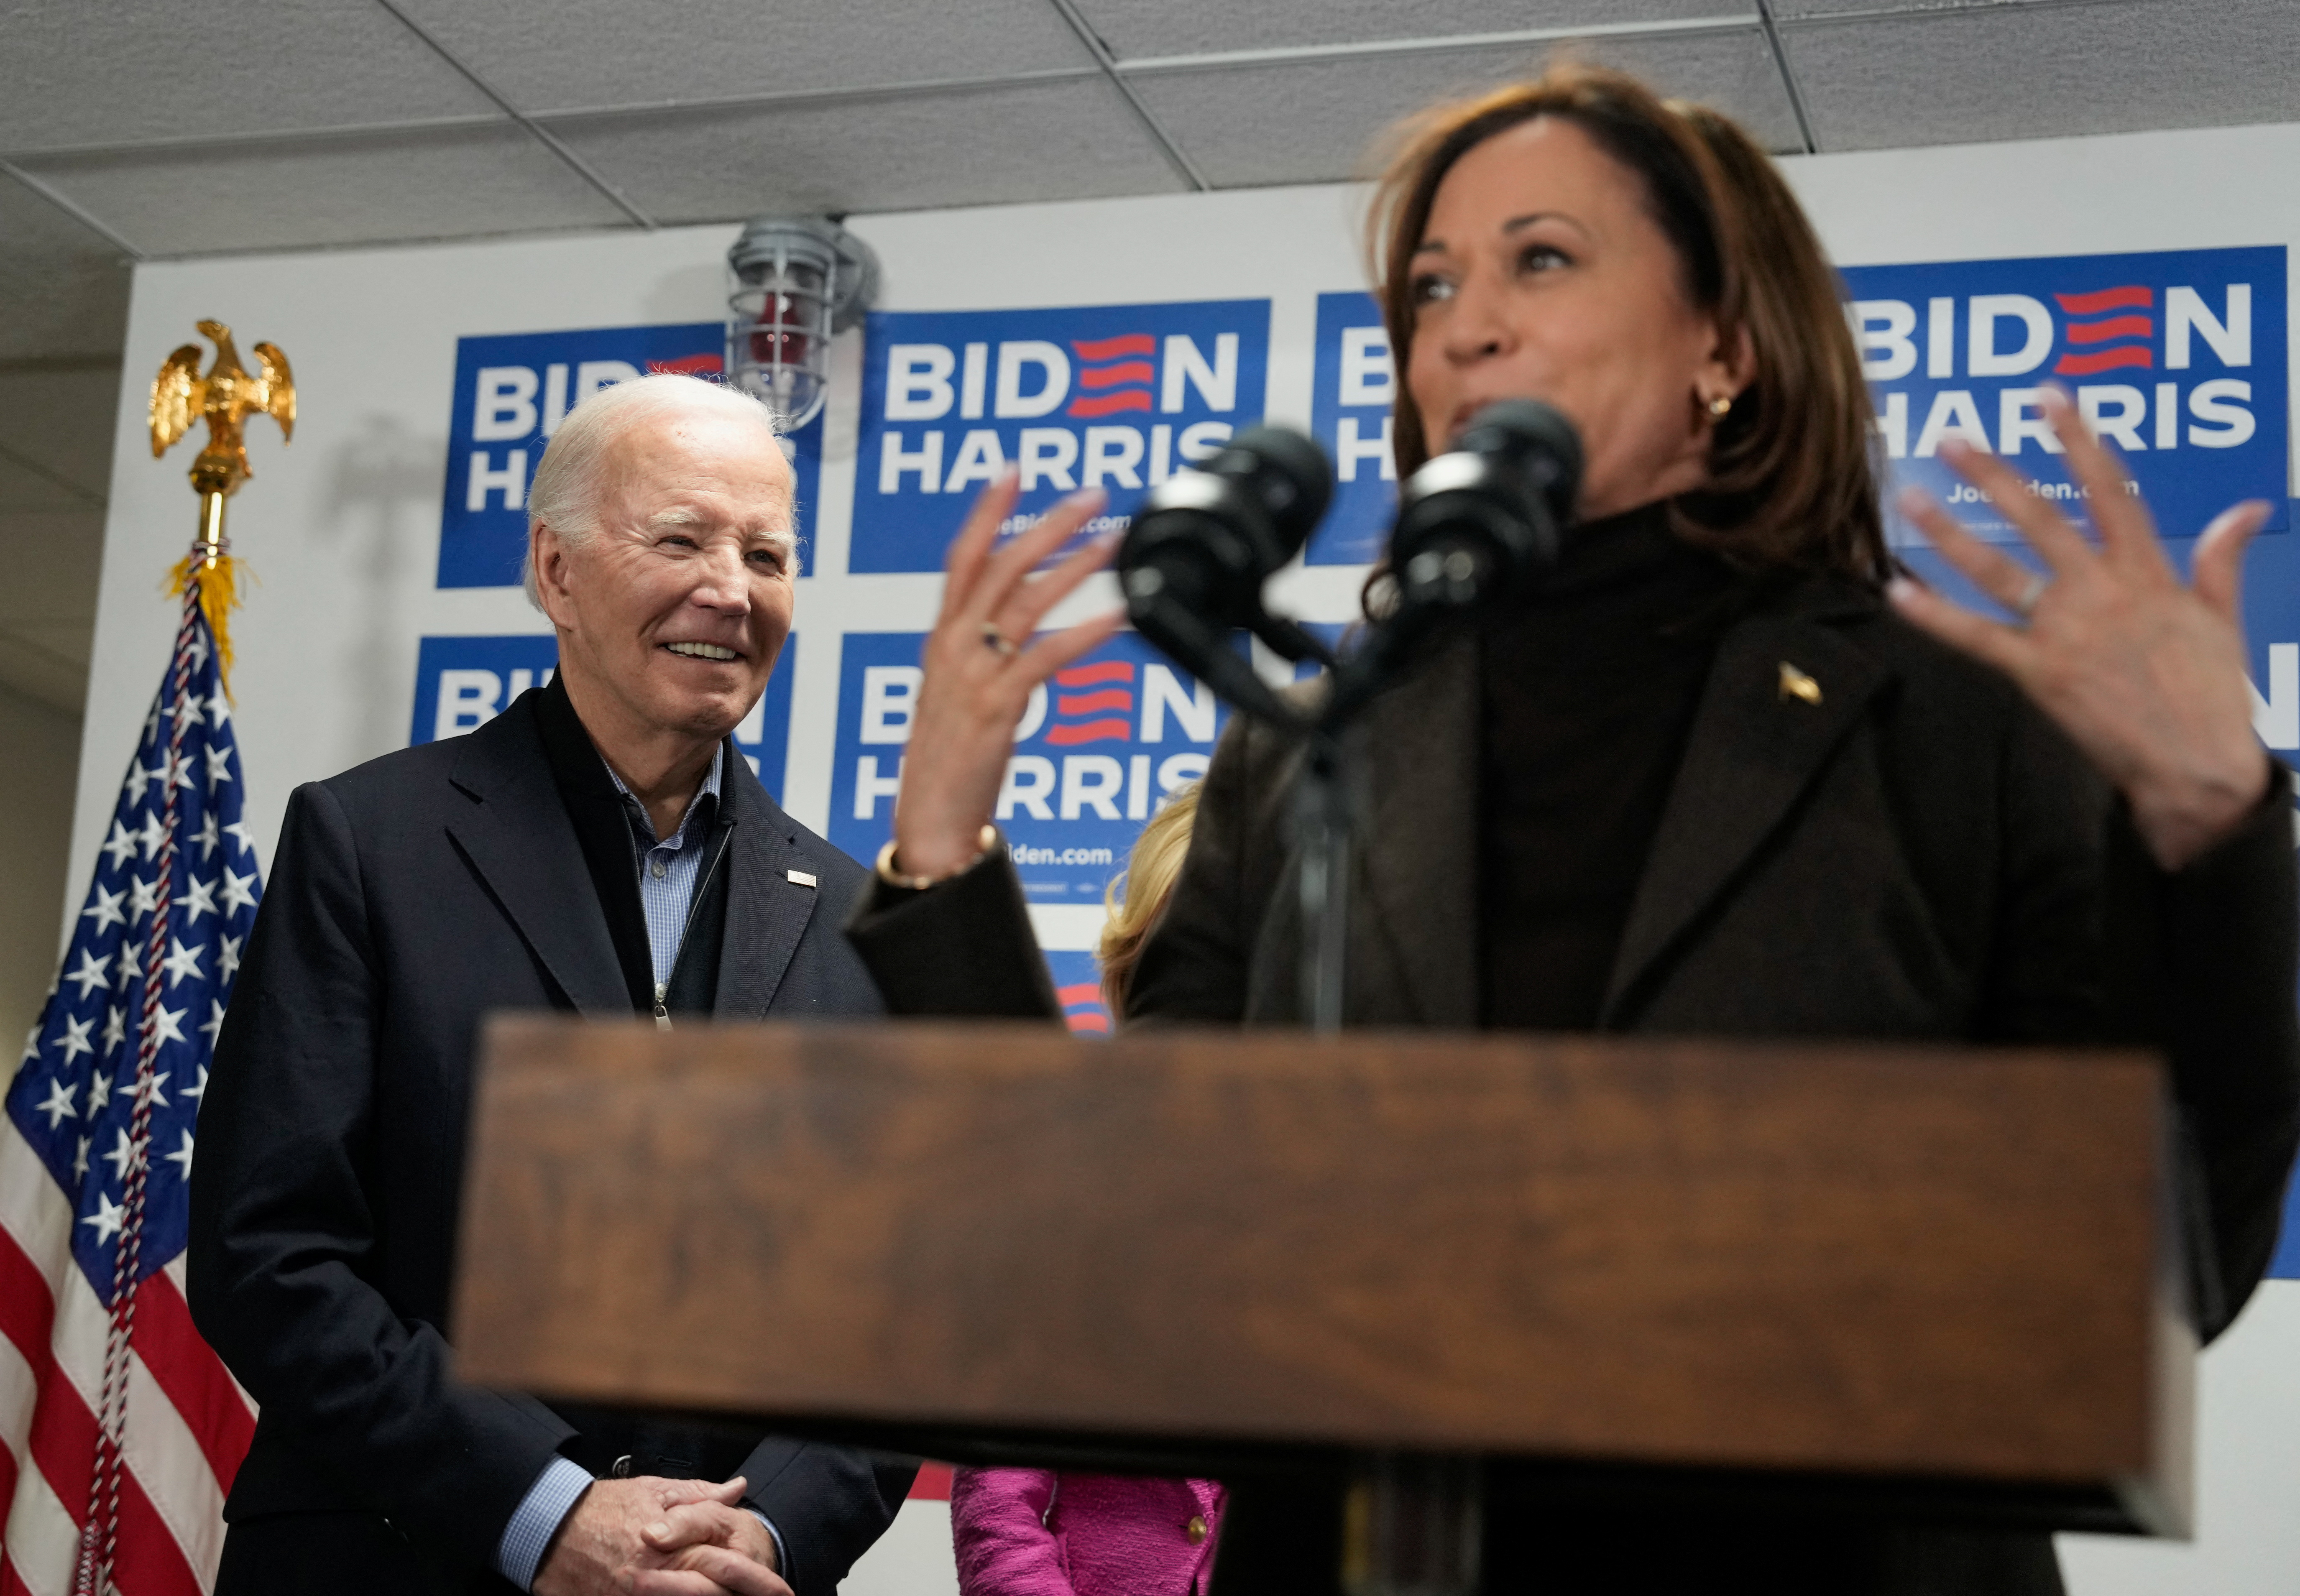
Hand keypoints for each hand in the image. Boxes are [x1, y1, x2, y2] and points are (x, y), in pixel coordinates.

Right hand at [534, 1476, 761, 1595]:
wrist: (547, 1528)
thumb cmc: (601, 1507)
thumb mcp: (654, 1490)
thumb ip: (699, 1495)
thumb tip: (738, 1488)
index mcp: (667, 1543)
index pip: (722, 1565)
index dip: (755, 1579)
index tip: (780, 1589)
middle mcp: (652, 1576)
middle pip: (708, 1593)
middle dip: (745, 1595)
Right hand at [892, 468, 1125, 877]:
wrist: (930, 821)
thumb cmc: (949, 764)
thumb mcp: (959, 694)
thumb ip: (984, 654)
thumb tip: (1021, 626)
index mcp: (941, 639)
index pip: (962, 559)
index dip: (987, 513)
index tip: (1014, 472)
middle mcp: (952, 648)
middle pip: (999, 567)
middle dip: (1045, 525)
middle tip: (1091, 496)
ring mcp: (971, 676)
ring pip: (1024, 602)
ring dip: (1073, 566)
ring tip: (1113, 542)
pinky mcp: (996, 708)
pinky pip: (1044, 657)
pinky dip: (1085, 632)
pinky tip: (1119, 616)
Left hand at [1889, 384, 2271, 870]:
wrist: (2198, 767)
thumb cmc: (2211, 696)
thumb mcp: (2223, 618)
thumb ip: (2221, 558)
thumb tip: (2247, 508)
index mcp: (2149, 572)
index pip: (2110, 488)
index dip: (2079, 439)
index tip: (2050, 399)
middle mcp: (2103, 592)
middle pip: (2040, 518)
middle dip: (1993, 474)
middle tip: (1948, 437)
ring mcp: (2067, 631)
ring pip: (1999, 569)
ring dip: (1949, 533)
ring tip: (1908, 498)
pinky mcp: (2040, 674)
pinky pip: (1977, 638)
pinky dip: (1935, 617)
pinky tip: (1897, 591)